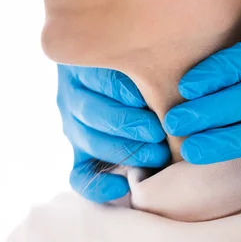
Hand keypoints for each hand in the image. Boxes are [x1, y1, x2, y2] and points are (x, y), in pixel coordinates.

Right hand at [57, 65, 169, 202]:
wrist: (146, 80)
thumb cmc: (152, 61)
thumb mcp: (146, 54)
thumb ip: (149, 64)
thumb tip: (165, 80)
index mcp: (86, 65)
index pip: (99, 79)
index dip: (124, 91)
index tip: (147, 99)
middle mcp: (75, 96)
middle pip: (93, 113)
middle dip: (127, 125)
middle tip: (158, 132)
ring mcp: (76, 128)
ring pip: (90, 142)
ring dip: (124, 150)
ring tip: (157, 154)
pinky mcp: (82, 155)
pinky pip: (81, 176)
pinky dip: (98, 186)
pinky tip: (122, 187)